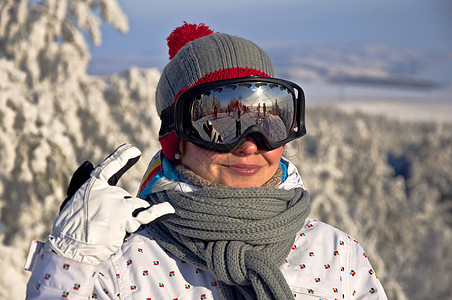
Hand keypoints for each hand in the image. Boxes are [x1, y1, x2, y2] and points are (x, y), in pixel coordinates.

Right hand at [45, 144, 174, 264]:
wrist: (71, 246)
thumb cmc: (70, 226)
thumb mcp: (72, 200)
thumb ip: (82, 180)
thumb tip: (88, 162)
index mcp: (94, 184)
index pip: (111, 166)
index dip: (123, 157)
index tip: (134, 150)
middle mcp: (109, 190)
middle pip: (125, 197)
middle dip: (120, 212)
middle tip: (102, 227)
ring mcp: (120, 204)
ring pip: (137, 205)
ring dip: (132, 217)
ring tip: (114, 229)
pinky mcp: (127, 219)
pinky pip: (148, 215)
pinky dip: (160, 212)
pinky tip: (170, 210)